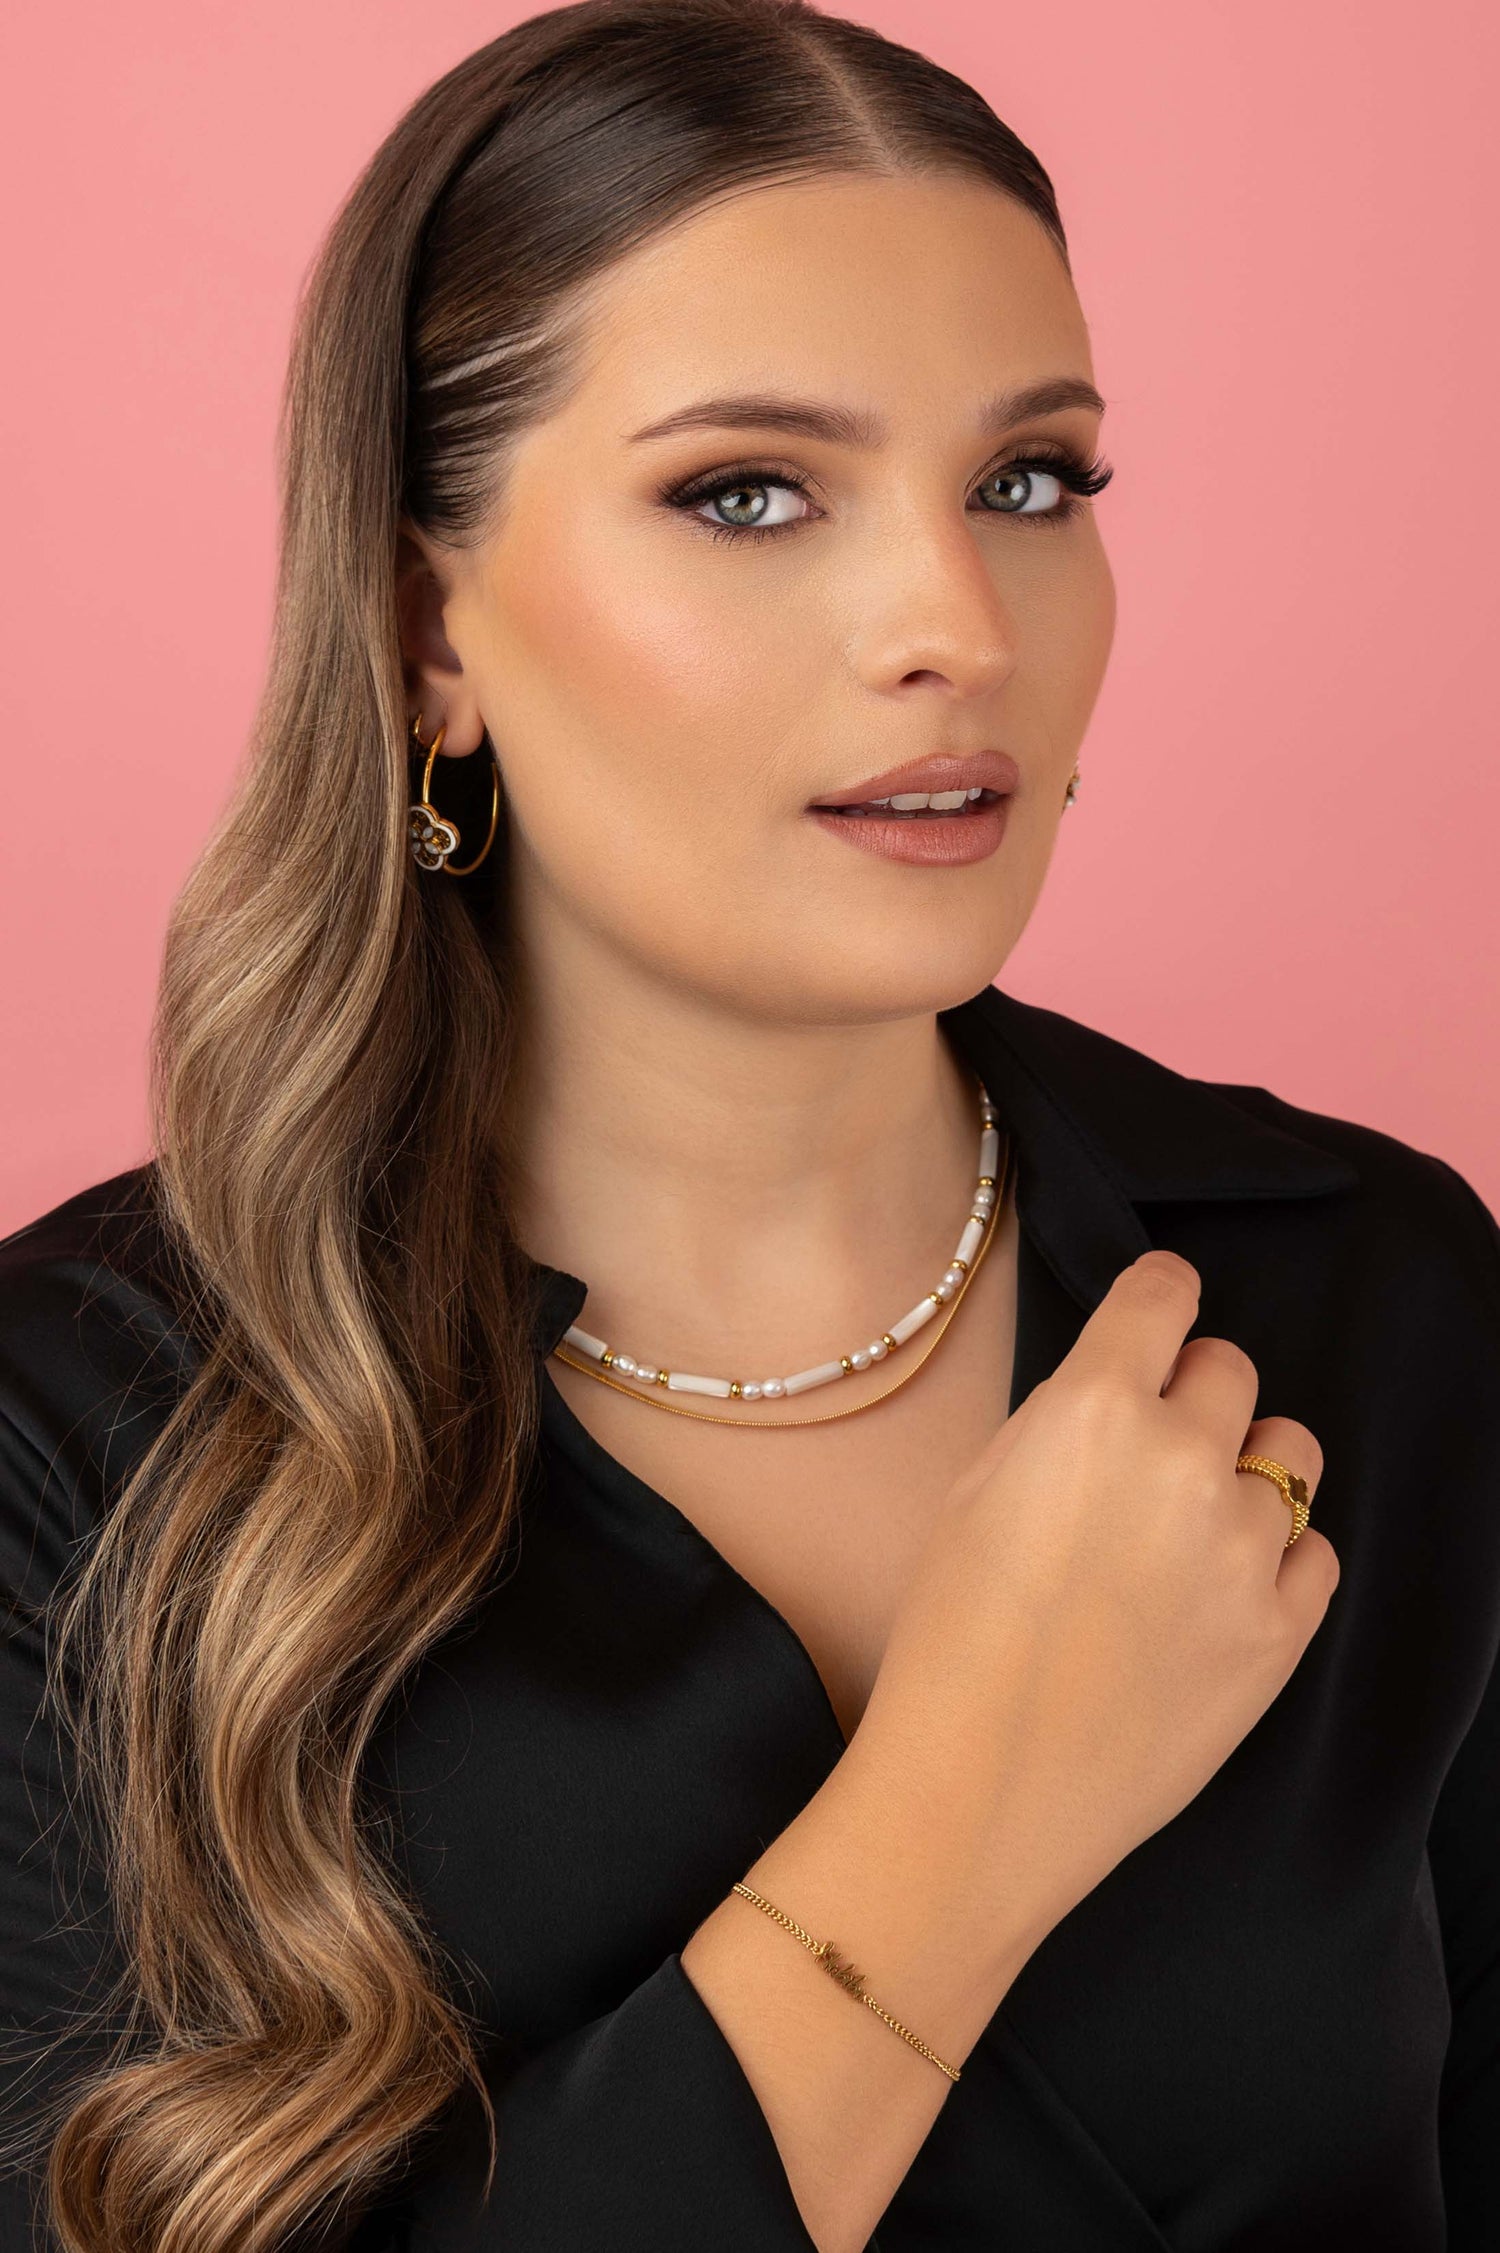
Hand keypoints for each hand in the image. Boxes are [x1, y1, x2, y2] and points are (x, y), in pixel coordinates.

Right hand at [859, 1250, 1337, 1940]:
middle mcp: (1185, 1459)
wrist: (981, 1786)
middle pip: (1231, 1369)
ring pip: (1289, 1456)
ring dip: (1244, 1474)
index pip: (1165, 1292)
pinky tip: (1218, 1593)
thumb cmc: (951, 1639)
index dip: (1158, 1300)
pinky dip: (1277, 1560)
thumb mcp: (977, 1490)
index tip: (1157, 1320)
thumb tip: (1112, 1398)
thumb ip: (1061, 1424)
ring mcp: (1245, 1549)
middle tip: (1151, 1450)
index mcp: (1095, 1407)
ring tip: (1189, 1531)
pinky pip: (1316, 1553)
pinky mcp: (1282, 1631)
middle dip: (1194, 1395)